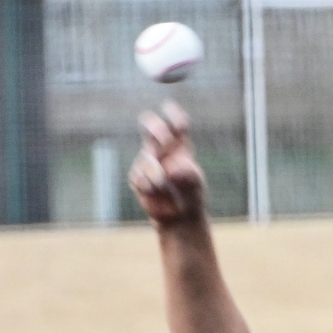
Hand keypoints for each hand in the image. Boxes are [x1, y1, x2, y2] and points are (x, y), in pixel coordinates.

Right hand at [129, 102, 206, 226]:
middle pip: (148, 124)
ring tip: (164, 186)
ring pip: (146, 158)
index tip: (181, 125)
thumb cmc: (191, 194)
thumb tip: (169, 169)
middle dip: (156, 128)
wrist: (180, 217)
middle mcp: (160, 147)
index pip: (175, 122)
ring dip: (156, 173)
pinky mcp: (138, 177)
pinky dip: (149, 188)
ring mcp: (146, 161)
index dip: (174, 116)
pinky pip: (139, 178)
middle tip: (166, 141)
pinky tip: (156, 195)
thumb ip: (188, 175)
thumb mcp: (195, 184)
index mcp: (178, 143)